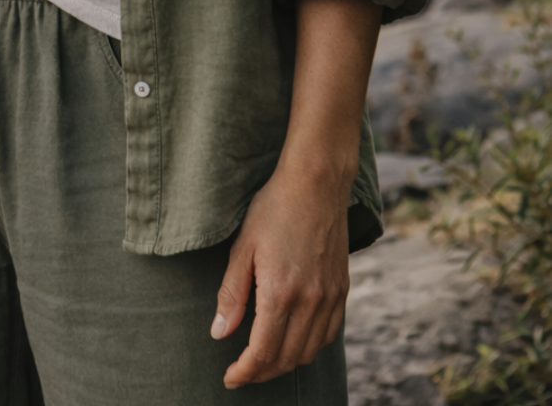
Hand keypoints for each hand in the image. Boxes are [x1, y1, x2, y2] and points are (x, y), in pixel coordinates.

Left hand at [211, 163, 350, 388]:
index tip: (230, 378)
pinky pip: (328, 335)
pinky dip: (309, 347)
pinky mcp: (342, 290)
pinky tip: (293, 340)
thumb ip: (231, 294)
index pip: (263, 353)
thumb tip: (219, 333)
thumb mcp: (243, 247)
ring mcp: (330, 297)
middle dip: (262, 373)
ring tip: (264, 361)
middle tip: (242, 372)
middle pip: (287, 359)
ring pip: (309, 352)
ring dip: (285, 363)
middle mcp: (310, 301)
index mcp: (281, 293)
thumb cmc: (274, 208)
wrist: (316, 183)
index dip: (245, 372)